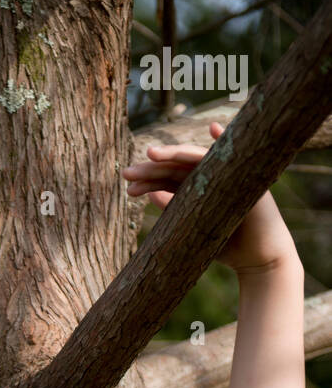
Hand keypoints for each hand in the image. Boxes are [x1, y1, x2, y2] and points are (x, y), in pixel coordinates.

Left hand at [122, 122, 297, 274]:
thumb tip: (151, 194)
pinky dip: (225, 140)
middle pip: (177, 167)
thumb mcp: (193, 230)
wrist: (259, 260)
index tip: (128, 187)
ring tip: (152, 154)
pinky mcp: (245, 178)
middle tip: (128, 173)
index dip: (148, 180)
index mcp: (197, 188)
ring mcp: (227, 173)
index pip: (168, 179)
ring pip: (196, 159)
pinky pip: (232, 156)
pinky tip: (214, 128)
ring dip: (175, 154)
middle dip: (152, 169)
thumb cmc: (228, 246)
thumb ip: (175, 212)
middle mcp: (211, 176)